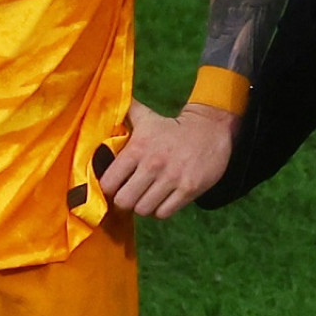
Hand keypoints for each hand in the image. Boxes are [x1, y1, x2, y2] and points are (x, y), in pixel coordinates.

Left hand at [99, 99, 239, 218]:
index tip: (114, 185)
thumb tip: (105, 102)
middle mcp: (153, 164)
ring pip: (143, 210)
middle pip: (124, 201)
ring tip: (147, 197)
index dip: (108, 188)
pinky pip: (164, 213)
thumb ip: (124, 114)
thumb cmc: (172, 127)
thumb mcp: (147, 117)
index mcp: (138, 148)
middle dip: (125, 201)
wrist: (210, 128)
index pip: (108, 182)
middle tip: (131, 194)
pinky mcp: (188, 189)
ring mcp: (172, 178)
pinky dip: (161, 210)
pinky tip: (162, 199)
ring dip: (143, 206)